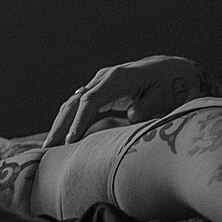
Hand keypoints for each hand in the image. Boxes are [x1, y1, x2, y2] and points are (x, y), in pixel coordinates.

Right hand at [45, 56, 219, 145]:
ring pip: (73, 104)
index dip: (80, 121)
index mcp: (119, 77)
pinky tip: (61, 140)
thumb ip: (146, 108)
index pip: (92, 100)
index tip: (71, 140)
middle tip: (48, 149)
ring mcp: (100, 83)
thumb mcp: (164, 98)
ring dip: (60, 125)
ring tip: (48, 148)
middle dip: (61, 125)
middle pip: (75, 102)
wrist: (174, 72)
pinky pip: (79, 107)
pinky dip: (69, 122)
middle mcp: (105, 77)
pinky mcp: (101, 92)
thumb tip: (129, 117)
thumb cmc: (172, 87)